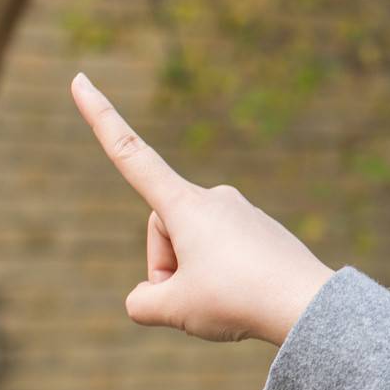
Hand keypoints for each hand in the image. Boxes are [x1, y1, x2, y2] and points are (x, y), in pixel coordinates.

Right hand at [71, 72, 334, 345]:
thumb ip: (142, 303)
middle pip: (164, 234)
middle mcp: (215, 198)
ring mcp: (243, 214)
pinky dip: (228, 282)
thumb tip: (147, 298)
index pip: (131, 155)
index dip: (100, 118)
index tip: (80, 79)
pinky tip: (252, 299)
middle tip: (196, 300)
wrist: (309, 306)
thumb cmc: (238, 300)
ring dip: (199, 280)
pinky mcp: (265, 233)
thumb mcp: (174, 310)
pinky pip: (228, 260)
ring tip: (232, 302)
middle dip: (167, 269)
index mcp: (185, 204)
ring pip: (196, 251)